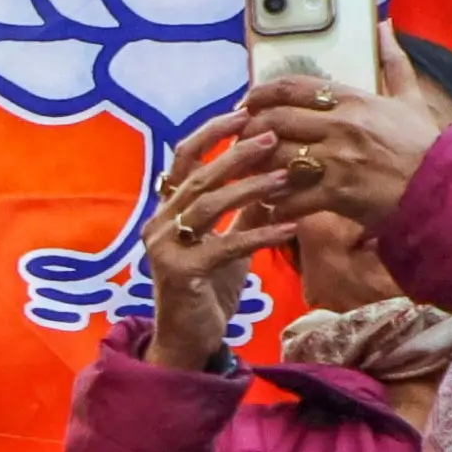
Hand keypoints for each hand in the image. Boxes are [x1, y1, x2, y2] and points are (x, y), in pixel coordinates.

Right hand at [138, 122, 291, 372]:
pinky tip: (290, 228)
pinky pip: (225, 246)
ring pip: (209, 205)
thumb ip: (243, 212)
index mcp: (167, 209)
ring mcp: (166, 247)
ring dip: (251, 188)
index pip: (184, 157)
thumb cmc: (207, 289)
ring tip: (286, 177)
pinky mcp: (180, 272)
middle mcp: (160, 222)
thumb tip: (273, 175)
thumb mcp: (229, 243)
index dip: (211, 132)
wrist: (189, 340)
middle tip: (273, 137)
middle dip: (237, 153)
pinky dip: (260, 235)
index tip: (244, 112)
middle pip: (199, 176)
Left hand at [236, 73, 441, 232]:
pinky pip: (291, 197)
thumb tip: (384, 24)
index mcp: (352, 99)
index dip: (259, 94)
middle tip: (239, 141)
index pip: (290, 87)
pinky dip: (275, 203)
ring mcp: (336, 159)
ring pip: (275, 158)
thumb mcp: (409, 97)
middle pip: (273, 120)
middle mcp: (339, 125)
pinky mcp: (337, 193)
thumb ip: (392, 60)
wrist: (445, 187)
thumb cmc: (424, 144)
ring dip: (256, 167)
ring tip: (249, 173)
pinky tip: (271, 205)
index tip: (245, 104)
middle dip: (249, 131)